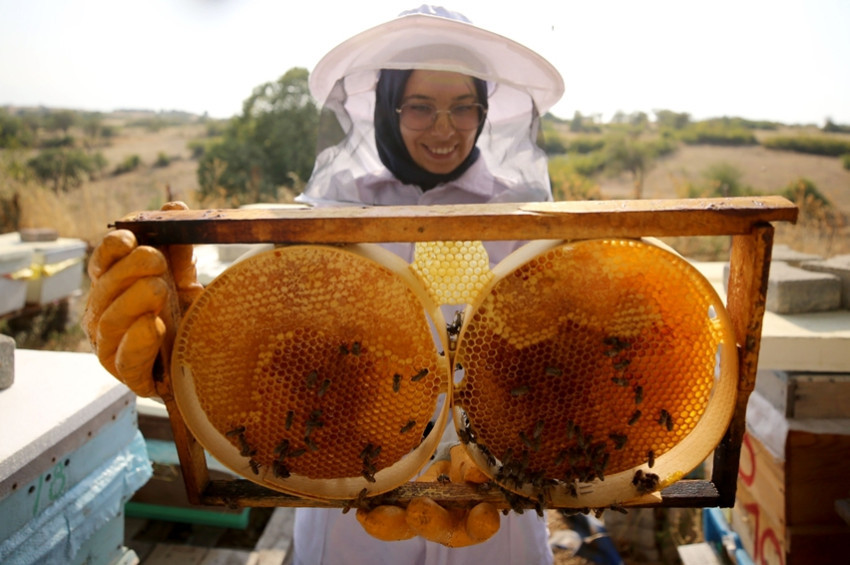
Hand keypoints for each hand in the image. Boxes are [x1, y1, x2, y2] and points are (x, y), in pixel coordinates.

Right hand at [83, 202, 202, 396]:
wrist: (203, 363)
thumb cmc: (183, 318)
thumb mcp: (183, 280)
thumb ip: (178, 249)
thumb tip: (174, 208)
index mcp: (113, 288)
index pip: (102, 263)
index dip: (111, 249)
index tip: (129, 237)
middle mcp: (104, 315)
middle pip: (105, 289)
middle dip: (129, 271)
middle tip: (156, 261)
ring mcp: (111, 347)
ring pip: (110, 321)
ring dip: (133, 301)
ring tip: (158, 289)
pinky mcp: (129, 376)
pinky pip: (126, 359)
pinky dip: (138, 341)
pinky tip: (153, 325)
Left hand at [356, 445, 500, 546]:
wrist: (452, 453)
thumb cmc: (471, 456)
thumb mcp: (475, 455)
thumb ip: (476, 465)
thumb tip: (474, 475)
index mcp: (479, 510)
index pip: (483, 522)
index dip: (483, 520)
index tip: (482, 513)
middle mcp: (453, 521)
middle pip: (442, 529)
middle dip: (428, 521)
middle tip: (416, 511)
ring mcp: (427, 517)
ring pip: (410, 526)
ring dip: (391, 522)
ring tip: (372, 517)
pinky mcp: (405, 509)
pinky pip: (390, 517)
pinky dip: (376, 515)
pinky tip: (362, 511)